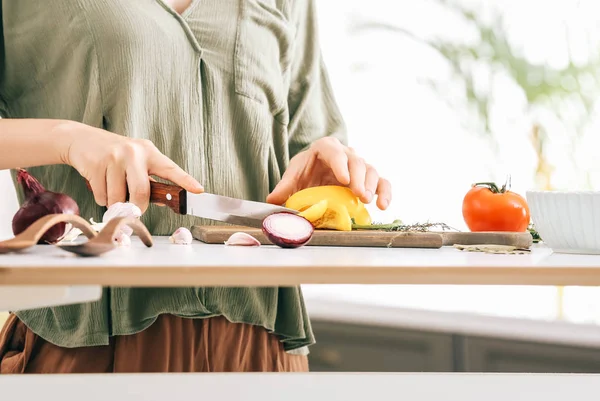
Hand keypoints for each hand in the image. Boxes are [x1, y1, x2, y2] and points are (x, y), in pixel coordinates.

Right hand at [61, 122, 202, 211]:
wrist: (82, 139)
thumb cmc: (116, 155)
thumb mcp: (137, 160)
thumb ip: (149, 178)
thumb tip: (165, 201)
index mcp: (149, 152)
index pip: (171, 169)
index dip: (185, 181)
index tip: (199, 190)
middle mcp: (134, 152)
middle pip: (141, 193)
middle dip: (137, 208)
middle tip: (133, 210)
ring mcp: (114, 158)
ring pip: (119, 198)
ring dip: (115, 203)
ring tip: (112, 187)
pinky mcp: (96, 165)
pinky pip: (102, 196)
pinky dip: (102, 198)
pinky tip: (100, 183)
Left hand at [266, 137, 391, 208]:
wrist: (314, 175)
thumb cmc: (305, 173)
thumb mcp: (293, 178)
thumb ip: (285, 188)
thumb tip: (272, 200)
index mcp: (325, 147)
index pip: (333, 151)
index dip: (340, 164)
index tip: (343, 180)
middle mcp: (345, 153)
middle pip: (356, 161)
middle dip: (358, 178)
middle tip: (359, 195)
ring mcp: (359, 166)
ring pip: (371, 170)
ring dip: (371, 186)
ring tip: (368, 201)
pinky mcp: (368, 179)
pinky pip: (382, 182)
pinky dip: (385, 193)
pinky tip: (383, 206)